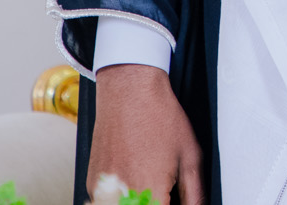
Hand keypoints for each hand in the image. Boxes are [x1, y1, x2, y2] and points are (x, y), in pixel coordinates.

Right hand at [88, 65, 203, 204]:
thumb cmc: (159, 118)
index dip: (170, 204)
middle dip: (157, 201)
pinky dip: (123, 196)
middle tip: (164, 188)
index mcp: (151, 193)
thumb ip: (194, 192)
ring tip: (149, 177)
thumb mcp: (190, 156)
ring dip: (139, 200)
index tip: (173, 198)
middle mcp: (123, 197)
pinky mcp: (92, 185)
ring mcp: (104, 192)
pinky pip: (109, 201)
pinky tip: (133, 173)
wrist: (129, 92)